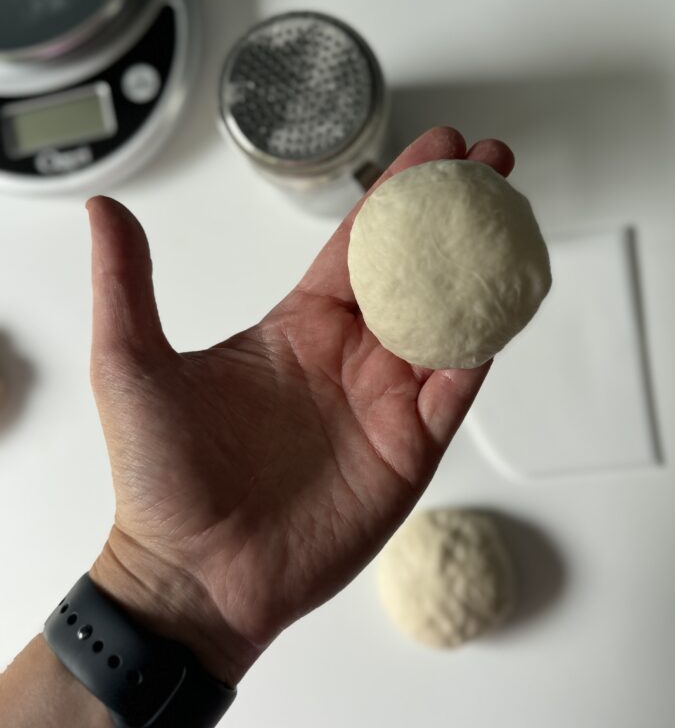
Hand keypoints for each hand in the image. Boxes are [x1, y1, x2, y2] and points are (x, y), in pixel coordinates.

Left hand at [88, 127, 514, 685]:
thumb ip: (127, 284)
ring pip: (450, 319)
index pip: (361, 242)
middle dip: (458, 214)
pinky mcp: (410, 448)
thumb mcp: (132, 365)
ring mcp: (385, 401)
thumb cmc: (161, 481)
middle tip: (491, 161)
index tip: (435, 149)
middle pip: (418, 269)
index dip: (399, 193)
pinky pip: (458, 385)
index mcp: (298, 326)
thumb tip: (106, 210)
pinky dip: (485, 343)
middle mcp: (350, 356)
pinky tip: (507, 300)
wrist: (195, 578)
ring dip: (484, 267)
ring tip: (514, 215)